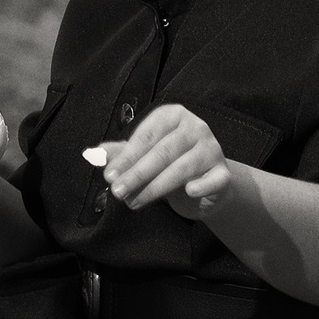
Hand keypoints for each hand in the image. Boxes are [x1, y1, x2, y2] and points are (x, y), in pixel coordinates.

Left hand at [103, 104, 235, 217]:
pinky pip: (214, 179)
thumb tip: (94, 153)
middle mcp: (195, 127)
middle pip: (162, 152)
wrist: (206, 185)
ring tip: (134, 202)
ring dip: (155, 188)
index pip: (146, 136)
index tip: (109, 176)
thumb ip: (122, 153)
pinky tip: (189, 192)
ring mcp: (212, 149)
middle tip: (117, 192)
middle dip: (137, 174)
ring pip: (182, 168)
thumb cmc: (170, 164)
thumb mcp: (144, 156)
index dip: (126, 158)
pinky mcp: (224, 172)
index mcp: (173, 116)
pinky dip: (202, 185)